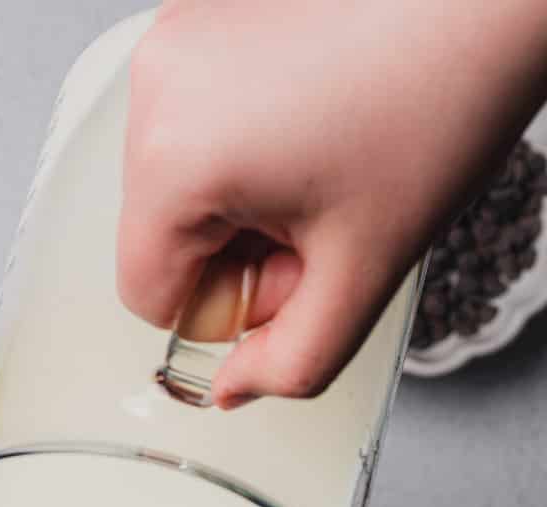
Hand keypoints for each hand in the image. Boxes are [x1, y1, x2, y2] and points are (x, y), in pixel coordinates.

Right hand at [117, 0, 546, 405]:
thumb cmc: (441, 98)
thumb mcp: (362, 273)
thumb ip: (291, 364)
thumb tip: (235, 386)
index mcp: (176, 160)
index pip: (149, 297)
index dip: (231, 306)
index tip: (295, 265)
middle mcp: (156, 89)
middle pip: (162, 234)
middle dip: (239, 246)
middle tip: (324, 212)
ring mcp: (174, 40)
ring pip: (180, 178)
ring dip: (245, 193)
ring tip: (324, 158)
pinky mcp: (199, 12)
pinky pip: (197, 118)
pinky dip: (249, 135)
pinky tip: (316, 114)